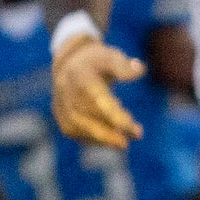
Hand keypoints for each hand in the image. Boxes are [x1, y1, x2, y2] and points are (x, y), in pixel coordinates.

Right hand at [52, 32, 144, 146]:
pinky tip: (112, 141)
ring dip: (103, 138)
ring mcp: (60, 104)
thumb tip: (139, 69)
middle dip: (110, 129)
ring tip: (125, 143)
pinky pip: (75, 132)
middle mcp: (65, 90)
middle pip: (86, 115)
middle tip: (135, 136)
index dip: (112, 113)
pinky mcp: (61, 117)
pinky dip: (94, 139)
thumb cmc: (98, 62)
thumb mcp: (112, 56)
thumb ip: (124, 65)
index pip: (96, 97)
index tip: (130, 124)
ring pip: (78, 126)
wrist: (70, 65)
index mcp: (80, 74)